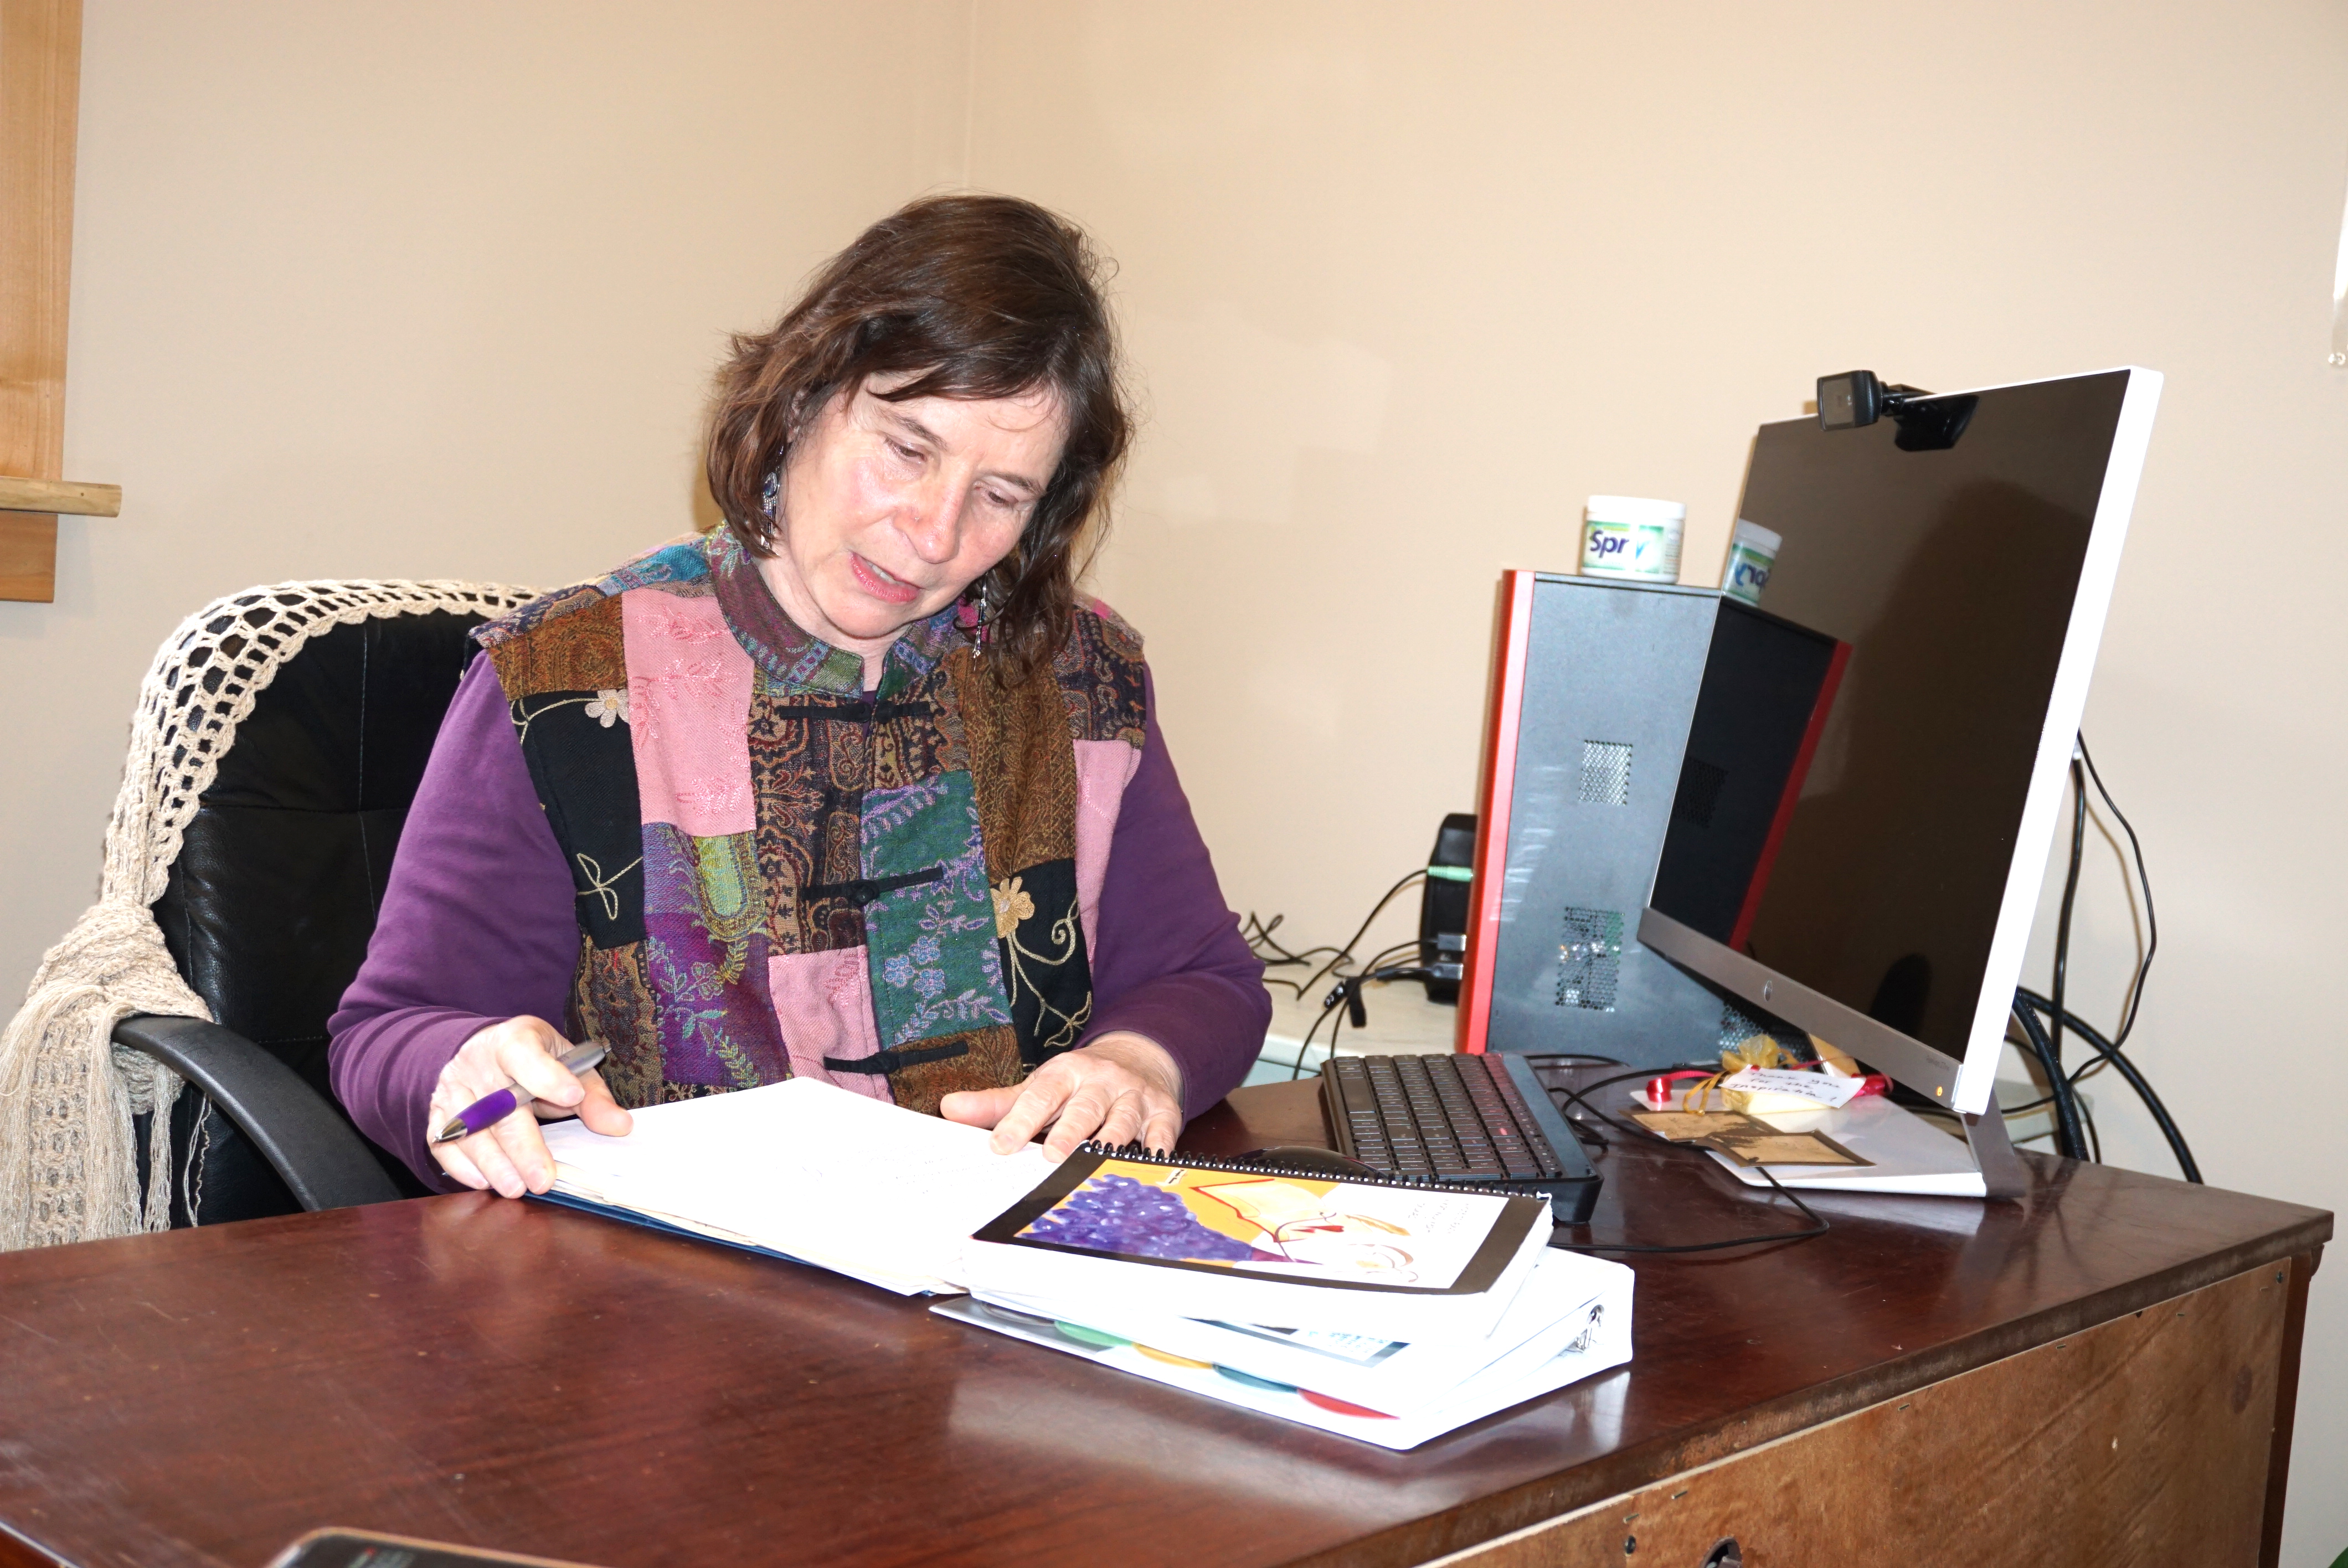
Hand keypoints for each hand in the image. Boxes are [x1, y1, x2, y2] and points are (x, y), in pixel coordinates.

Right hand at [427, 1016, 632, 1197]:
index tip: (571, 1095)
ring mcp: (452, 1086)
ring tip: (515, 1188)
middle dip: (522, 1146)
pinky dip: (460, 1164)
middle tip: (542, 1179)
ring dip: (492, 1163)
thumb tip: (621, 1126)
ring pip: (468, 1128)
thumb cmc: (534, 1061)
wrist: (482, 1049)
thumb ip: (593, 1096)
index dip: (548, 1075)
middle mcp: (477, 1061)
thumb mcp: (568, 1065)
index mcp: (514, 1040)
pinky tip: (483, 1182)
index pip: (526, 1054)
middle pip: (499, 1106)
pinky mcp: (437, 1110)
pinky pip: (442, 1140)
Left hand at [939, 1032, 1183, 1159]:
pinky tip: (1150, 1165)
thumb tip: (949, 1108)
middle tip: (1052, 1157)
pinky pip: (1162, 1132)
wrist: (1139, 1057)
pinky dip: (1157, 1148)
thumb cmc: (1079, 1083)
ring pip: (1122, 1121)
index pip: (1040, 1096)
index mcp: (1066, 1073)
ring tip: (1097, 1167)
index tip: (1001, 1146)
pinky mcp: (1163, 1111)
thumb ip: (998, 1103)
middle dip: (1069, 1132)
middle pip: (1084, 1108)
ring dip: (1111, 1143)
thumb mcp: (1041, 1086)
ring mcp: (1133, 1096)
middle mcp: (1101, 1081)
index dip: (1020, 1120)